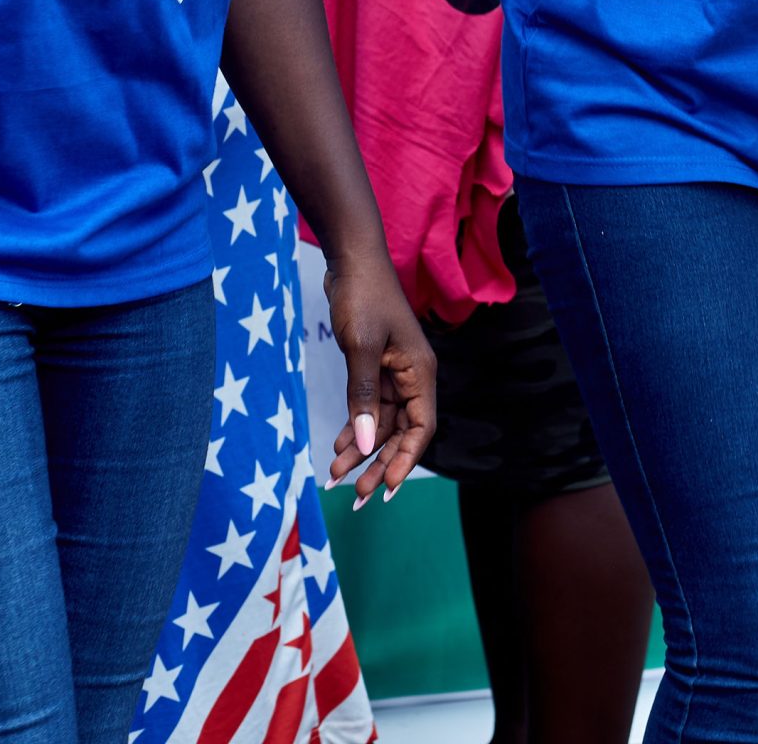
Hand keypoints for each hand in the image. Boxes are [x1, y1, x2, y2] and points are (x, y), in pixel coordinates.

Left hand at [325, 250, 436, 504]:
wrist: (351, 261)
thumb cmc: (363, 297)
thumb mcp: (362, 348)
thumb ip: (364, 398)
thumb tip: (366, 445)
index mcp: (420, 372)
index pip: (421, 428)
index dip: (405, 461)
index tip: (384, 489)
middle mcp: (411, 377)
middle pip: (402, 432)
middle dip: (379, 464)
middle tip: (356, 497)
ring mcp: (393, 373)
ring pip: (381, 423)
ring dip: (361, 450)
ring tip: (336, 476)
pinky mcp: (374, 368)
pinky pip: (368, 408)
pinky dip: (354, 428)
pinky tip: (337, 447)